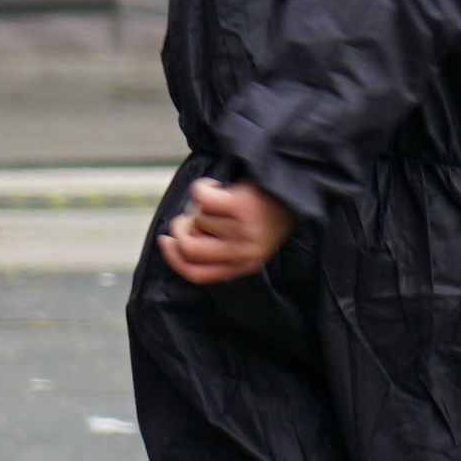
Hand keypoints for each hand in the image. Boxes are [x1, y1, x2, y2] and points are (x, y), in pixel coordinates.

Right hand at [160, 178, 294, 285]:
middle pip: (190, 250)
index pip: (198, 274)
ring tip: (223, 198)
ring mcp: (242, 230)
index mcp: (243, 266)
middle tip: (185, 217)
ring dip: (204, 206)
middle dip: (179, 231)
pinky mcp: (239, 207)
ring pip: (199, 219)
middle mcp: (242, 252)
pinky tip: (217, 186)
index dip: (174, 259)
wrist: (296, 189)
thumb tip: (178, 242)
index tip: (165, 242)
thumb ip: (219, 249)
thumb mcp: (248, 241)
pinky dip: (203, 188)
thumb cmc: (267, 213)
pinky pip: (201, 197)